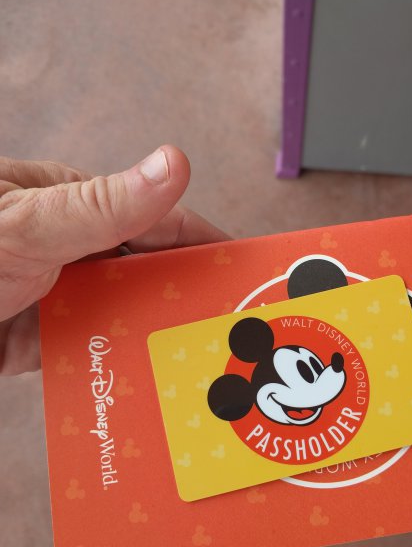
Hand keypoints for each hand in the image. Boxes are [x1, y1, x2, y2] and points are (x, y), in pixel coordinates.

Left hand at [0, 146, 227, 374]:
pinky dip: (111, 368)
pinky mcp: (38, 340)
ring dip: (149, 338)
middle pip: (144, 276)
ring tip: (196, 365)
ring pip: (120, 318)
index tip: (243, 273)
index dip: (203, 247)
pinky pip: (88, 353)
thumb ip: (104, 205)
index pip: (156, 224)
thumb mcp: (32, 224)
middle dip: (183, 299)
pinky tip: (142, 382)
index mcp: (73, 205)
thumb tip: (175, 164)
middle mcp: (70, 250)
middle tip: (230, 331)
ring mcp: (54, 297)